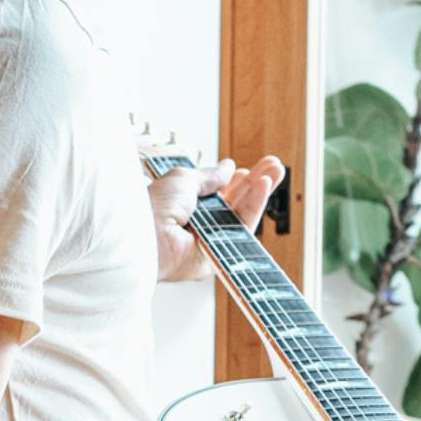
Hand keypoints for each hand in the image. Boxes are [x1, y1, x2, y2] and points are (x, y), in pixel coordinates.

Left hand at [152, 154, 284, 281]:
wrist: (144, 236)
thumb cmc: (153, 207)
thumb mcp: (183, 180)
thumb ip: (208, 176)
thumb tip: (228, 167)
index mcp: (182, 207)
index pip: (214, 194)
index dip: (231, 181)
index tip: (246, 168)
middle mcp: (195, 225)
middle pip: (232, 203)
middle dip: (253, 182)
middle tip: (274, 164)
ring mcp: (207, 241)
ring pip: (241, 215)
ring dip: (260, 191)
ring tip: (276, 169)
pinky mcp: (218, 256)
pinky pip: (241, 229)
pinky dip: (255, 205)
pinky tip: (263, 185)